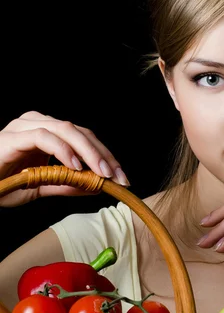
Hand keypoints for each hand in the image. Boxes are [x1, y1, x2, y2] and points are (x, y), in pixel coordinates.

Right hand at [0, 111, 129, 206]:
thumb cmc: (1, 183)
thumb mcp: (40, 187)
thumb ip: (66, 184)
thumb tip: (96, 186)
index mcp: (46, 134)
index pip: (84, 139)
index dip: (106, 156)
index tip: (122, 177)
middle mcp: (38, 124)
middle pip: (81, 132)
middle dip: (104, 155)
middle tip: (119, 177)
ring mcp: (26, 126)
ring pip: (67, 130)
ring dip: (90, 152)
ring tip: (102, 173)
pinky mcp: (14, 135)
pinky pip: (44, 137)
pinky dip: (64, 151)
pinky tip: (76, 167)